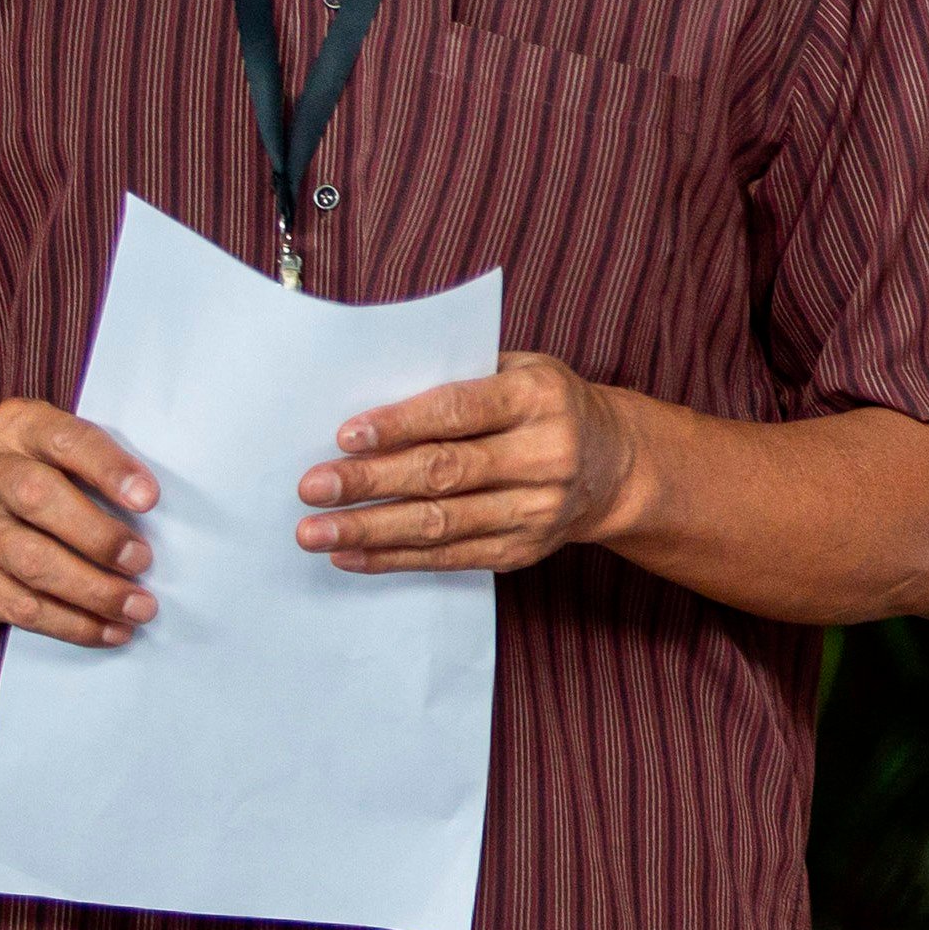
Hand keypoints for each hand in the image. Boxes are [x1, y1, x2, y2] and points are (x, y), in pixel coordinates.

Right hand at [0, 400, 159, 646]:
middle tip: (143, 561)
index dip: (108, 467)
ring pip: (31, 562)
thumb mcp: (58, 452)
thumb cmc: (37, 476)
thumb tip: (167, 510)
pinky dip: (73, 624)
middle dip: (99, 536)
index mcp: (18, 428)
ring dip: (94, 591)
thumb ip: (101, 465)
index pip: (65, 440)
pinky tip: (112, 630)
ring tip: (140, 606)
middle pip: (38, 499)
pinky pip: (21, 607)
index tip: (149, 499)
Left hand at [294, 352, 637, 574]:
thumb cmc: (546, 407)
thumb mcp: (520, 371)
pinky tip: (350, 556)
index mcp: (539, 398)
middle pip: (444, 472)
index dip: (401, 424)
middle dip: (371, 482)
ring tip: (315, 533)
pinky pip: (450, 557)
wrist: (616, 465)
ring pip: (442, 523)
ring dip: (371, 530)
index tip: (346, 435)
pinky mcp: (523, 550)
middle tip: (312, 487)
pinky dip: (395, 558)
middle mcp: (545, 455)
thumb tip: (370, 405)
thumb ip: (458, 380)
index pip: (460, 411)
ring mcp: (537, 509)